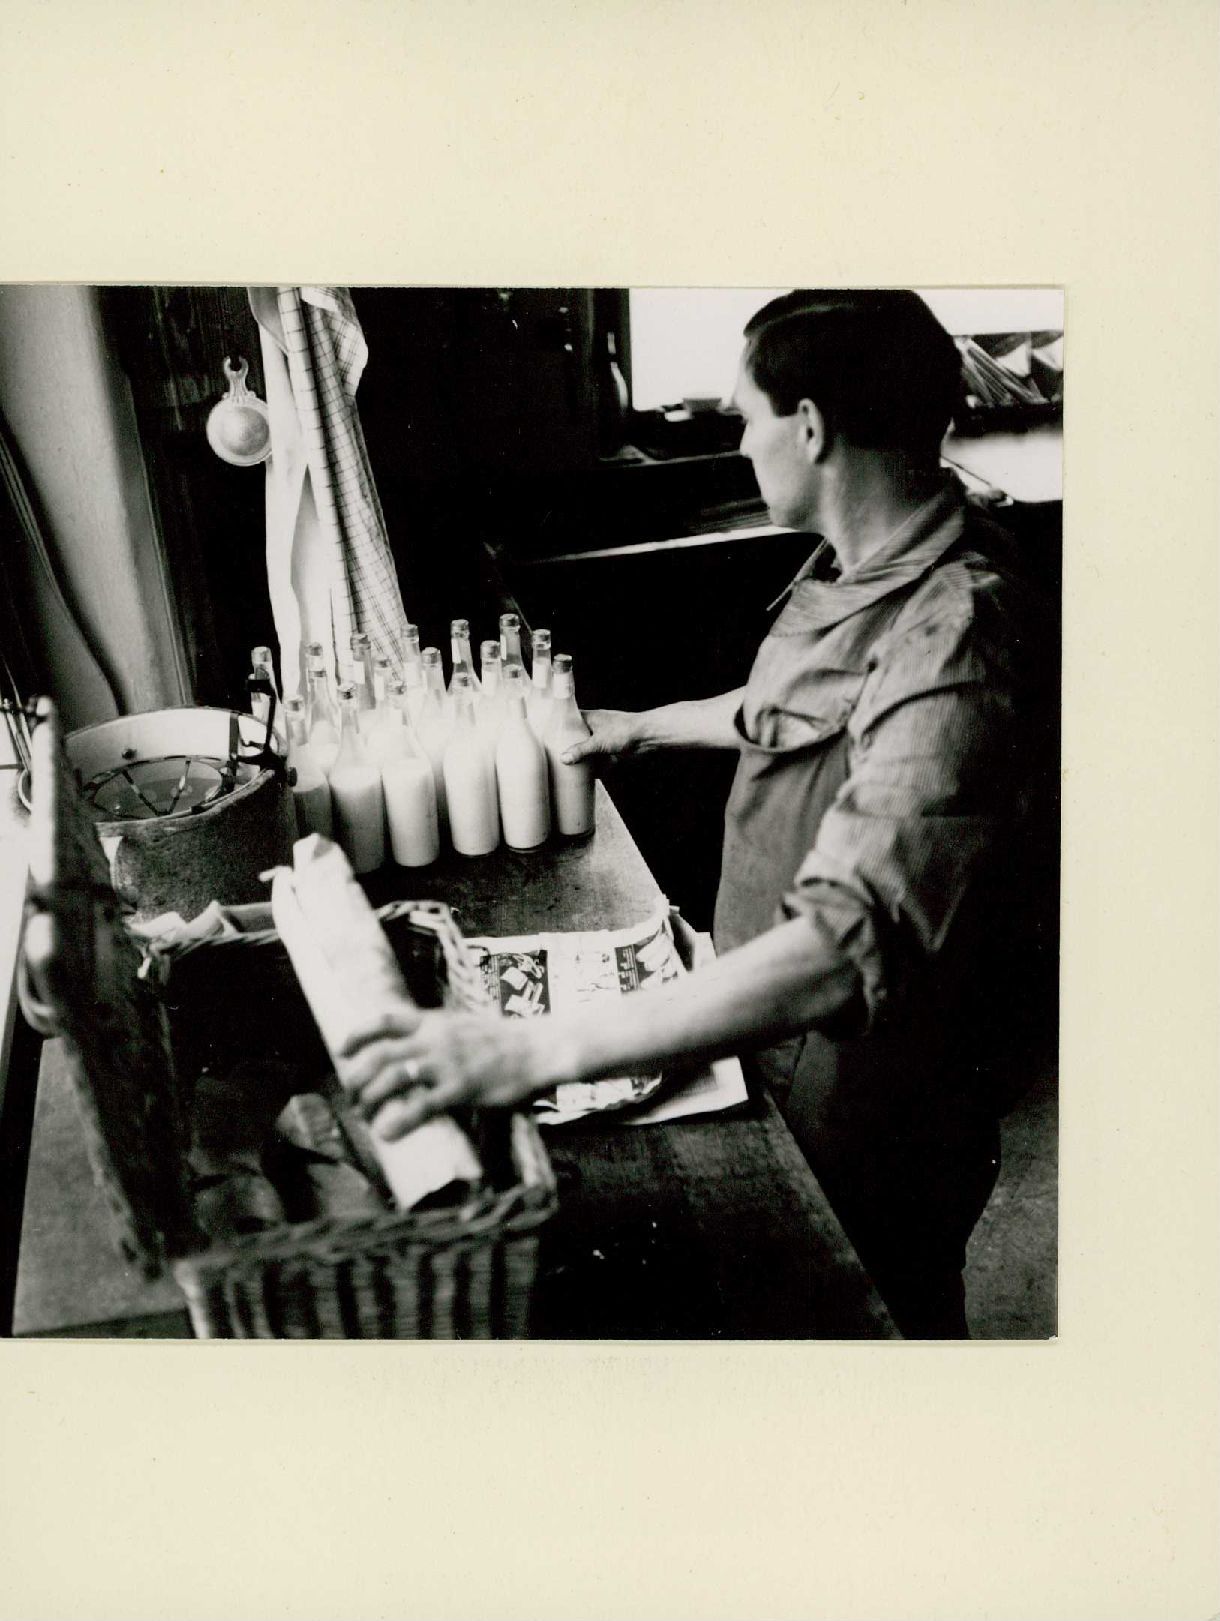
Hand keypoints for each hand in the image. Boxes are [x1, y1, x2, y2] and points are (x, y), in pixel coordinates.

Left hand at [335, 1004, 555, 1139]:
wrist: (539, 1048)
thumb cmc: (504, 1041)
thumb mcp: (464, 1025)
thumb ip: (437, 1035)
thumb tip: (414, 1050)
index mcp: (434, 1021)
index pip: (384, 1020)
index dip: (357, 1034)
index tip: (341, 1050)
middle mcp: (434, 1038)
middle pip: (379, 1055)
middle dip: (357, 1078)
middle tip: (353, 1096)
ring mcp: (446, 1063)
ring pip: (391, 1079)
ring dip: (371, 1100)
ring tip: (368, 1117)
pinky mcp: (461, 1089)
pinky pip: (420, 1107)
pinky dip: (397, 1122)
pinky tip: (387, 1134)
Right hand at [560, 708, 648, 768]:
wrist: (647, 737)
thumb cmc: (624, 731)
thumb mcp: (598, 741)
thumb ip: (581, 750)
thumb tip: (564, 758)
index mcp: (590, 718)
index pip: (570, 718)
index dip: (560, 725)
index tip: (547, 734)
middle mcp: (596, 727)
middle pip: (577, 736)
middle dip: (568, 745)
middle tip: (552, 754)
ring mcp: (603, 739)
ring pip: (587, 748)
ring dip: (580, 756)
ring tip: (564, 766)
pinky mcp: (611, 751)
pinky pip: (598, 759)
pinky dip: (592, 766)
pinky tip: (583, 774)